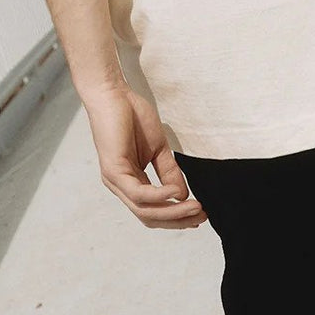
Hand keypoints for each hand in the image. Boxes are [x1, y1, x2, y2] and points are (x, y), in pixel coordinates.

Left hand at [83, 86, 207, 229]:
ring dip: (172, 212)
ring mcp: (115, 180)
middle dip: (177, 220)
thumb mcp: (158, 148)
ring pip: (144, 210)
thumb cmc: (131, 115)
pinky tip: (175, 192)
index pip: (153, 210)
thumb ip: (169, 171)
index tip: (199, 214)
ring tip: (195, 207)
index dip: (176, 216)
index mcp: (131, 181)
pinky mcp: (113, 170)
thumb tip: (183, 195)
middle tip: (201, 217)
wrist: (113, 93)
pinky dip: (159, 196)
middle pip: (149, 217)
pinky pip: (138, 193)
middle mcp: (121, 186)